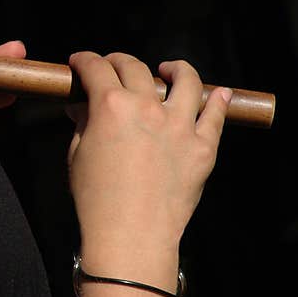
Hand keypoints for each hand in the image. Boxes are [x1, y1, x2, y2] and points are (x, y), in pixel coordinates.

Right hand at [65, 52, 231, 284]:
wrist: (130, 236)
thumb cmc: (96, 200)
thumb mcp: (78, 156)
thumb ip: (82, 124)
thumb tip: (81, 108)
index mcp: (110, 107)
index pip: (96, 68)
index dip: (84, 60)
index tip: (80, 62)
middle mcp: (147, 108)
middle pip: (134, 67)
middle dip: (118, 60)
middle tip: (112, 65)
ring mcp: (179, 126)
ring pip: (186, 81)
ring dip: (176, 69)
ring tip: (169, 69)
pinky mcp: (202, 148)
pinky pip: (216, 116)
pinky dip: (219, 100)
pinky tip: (219, 93)